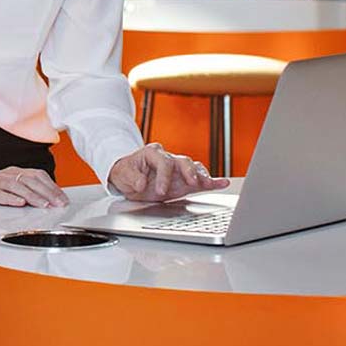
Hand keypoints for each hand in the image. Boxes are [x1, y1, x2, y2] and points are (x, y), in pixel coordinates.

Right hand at [0, 167, 67, 212]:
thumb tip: (51, 201)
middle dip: (46, 193)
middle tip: (57, 204)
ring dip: (32, 196)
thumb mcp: (10, 189)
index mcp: (14, 172)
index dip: (52, 187)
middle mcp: (5, 174)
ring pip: (16, 187)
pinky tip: (19, 204)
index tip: (63, 199)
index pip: (38, 175)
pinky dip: (9, 199)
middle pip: (30, 180)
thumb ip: (27, 192)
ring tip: (43, 205)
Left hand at [104, 143, 227, 201]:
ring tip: (209, 183)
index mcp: (152, 153)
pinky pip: (200, 180)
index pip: (163, 162)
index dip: (164, 177)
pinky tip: (223, 183)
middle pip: (183, 161)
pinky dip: (212, 182)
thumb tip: (141, 183)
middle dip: (188, 172)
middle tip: (191, 183)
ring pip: (193, 168)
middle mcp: (168, 159)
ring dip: (202, 176)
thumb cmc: (126, 173)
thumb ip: (132, 178)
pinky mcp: (184, 180)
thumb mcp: (122, 174)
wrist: (128, 178)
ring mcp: (178, 170)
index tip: (162, 191)